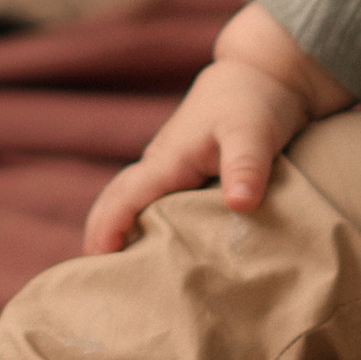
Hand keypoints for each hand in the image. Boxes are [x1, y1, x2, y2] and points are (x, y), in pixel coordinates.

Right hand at [82, 7, 350, 254]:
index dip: (109, 228)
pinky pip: (153, 204)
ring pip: (131, 203)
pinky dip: (143, 226)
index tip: (99, 263)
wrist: (262, 74)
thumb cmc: (255, 101)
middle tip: (97, 285)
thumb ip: (246, 166)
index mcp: (168, 159)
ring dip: (118, 233)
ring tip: (121, 279)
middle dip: (100, 236)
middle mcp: (161, 166)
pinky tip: (158, 254)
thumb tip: (241, 205)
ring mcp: (170, 170)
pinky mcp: (184, 175)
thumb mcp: (253, 131)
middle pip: (115, 202)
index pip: (126, 197)